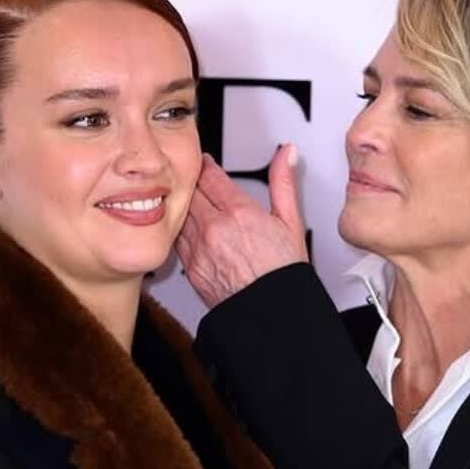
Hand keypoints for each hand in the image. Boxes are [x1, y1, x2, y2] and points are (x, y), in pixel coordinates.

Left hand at [177, 144, 308, 308]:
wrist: (271, 314)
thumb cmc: (282, 274)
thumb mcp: (292, 222)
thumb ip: (284, 183)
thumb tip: (288, 154)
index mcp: (239, 214)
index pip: (209, 176)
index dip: (205, 165)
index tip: (206, 163)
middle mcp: (214, 230)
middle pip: (190, 192)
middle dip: (192, 184)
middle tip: (196, 180)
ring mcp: (199, 250)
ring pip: (179, 214)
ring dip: (184, 207)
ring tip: (193, 206)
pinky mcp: (191, 269)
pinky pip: (177, 240)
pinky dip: (181, 231)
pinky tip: (191, 231)